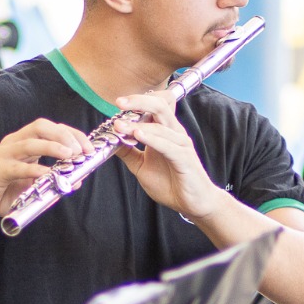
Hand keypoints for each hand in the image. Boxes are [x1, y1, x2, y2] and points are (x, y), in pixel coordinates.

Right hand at [0, 119, 92, 223]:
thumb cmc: (4, 192)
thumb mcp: (33, 185)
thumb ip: (52, 180)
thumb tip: (77, 180)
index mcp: (25, 143)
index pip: (52, 129)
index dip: (73, 134)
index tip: (89, 148)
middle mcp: (14, 143)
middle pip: (41, 127)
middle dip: (65, 135)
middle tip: (81, 151)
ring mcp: (4, 155)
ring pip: (30, 142)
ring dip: (53, 147)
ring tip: (69, 155)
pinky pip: (18, 167)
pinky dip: (35, 169)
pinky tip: (48, 175)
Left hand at [113, 91, 223, 219]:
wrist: (192, 203)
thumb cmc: (171, 184)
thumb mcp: (142, 166)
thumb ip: (128, 153)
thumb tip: (111, 141)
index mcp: (166, 131)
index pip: (155, 105)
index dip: (137, 100)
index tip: (118, 103)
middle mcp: (175, 133)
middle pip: (160, 106)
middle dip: (138, 101)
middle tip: (119, 102)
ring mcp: (181, 144)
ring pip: (160, 125)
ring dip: (137, 124)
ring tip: (119, 126)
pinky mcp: (185, 158)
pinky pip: (167, 145)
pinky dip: (152, 139)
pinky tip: (138, 135)